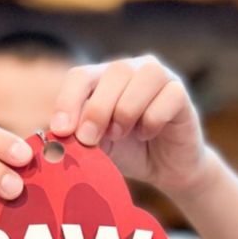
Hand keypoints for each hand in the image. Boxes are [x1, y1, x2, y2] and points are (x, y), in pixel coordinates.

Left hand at [48, 56, 210, 190]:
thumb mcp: (97, 144)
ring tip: (120, 134)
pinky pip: (168, 98)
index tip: (61, 130)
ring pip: (142, 78)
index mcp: (104, 78)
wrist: (165, 168)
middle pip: (113, 72)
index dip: (68, 101)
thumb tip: (56, 133)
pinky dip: (153, 121)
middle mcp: (132, 69)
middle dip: (97, 109)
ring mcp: (160, 77)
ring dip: (126, 111)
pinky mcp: (182, 93)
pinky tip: (148, 134)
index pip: (81, 76)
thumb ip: (78, 134)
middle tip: (89, 140)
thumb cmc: (128, 151)